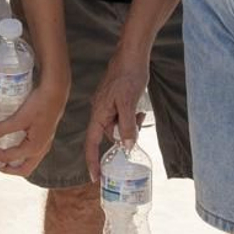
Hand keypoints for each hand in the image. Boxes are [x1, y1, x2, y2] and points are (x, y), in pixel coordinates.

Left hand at [0, 82, 66, 177]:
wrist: (56, 93)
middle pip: (22, 170)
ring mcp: (44, 145)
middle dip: (5, 168)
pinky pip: (31, 155)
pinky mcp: (44, 138)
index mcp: (34, 148)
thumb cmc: (39, 104)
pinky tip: (14, 146)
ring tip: (1, 157)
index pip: (7, 157)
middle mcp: (41, 150)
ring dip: (13, 163)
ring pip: (28, 164)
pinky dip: (20, 156)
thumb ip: (1, 128)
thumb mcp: (19, 117)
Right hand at [83, 51, 149, 180]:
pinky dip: (131, 118)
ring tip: (141, 114)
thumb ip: (128, 126)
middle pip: (109, 135)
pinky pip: (122, 117)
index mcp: (98, 113)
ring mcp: (107, 105)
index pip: (92, 142)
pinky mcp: (115, 100)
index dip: (93, 161)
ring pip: (118, 126)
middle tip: (138, 126)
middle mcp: (100, 111)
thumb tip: (127, 147)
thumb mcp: (129, 103)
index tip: (96, 178)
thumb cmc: (128, 76)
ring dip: (130, 126)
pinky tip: (139, 109)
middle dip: (124, 137)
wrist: (131, 55)